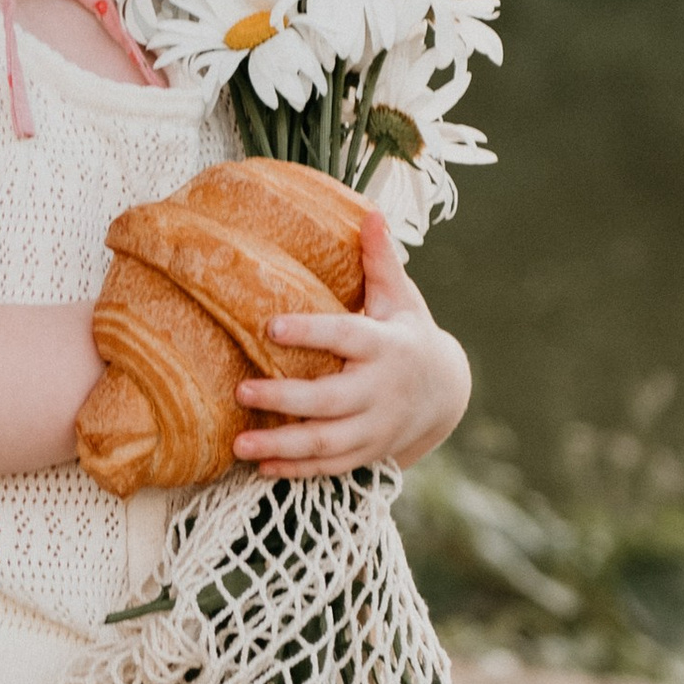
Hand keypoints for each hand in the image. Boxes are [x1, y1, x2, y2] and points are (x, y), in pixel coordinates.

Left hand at [234, 206, 470, 474]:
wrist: (445, 393)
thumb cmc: (408, 334)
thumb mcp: (401, 298)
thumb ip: (380, 261)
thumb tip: (369, 212)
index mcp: (386, 347)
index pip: (347, 337)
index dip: (311, 333)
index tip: (271, 326)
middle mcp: (380, 391)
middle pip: (330, 400)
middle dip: (285, 399)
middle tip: (241, 391)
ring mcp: (375, 428)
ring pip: (326, 442)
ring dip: (282, 447)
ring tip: (239, 445)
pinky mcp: (368, 452)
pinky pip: (330, 467)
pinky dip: (297, 471)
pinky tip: (261, 466)